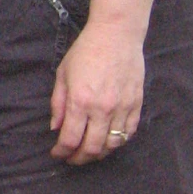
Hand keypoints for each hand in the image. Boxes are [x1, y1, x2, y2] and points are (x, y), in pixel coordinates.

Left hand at [50, 19, 143, 164]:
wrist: (116, 34)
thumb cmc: (86, 51)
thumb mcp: (62, 74)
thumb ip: (58, 103)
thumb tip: (56, 127)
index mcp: (80, 101)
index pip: (70, 139)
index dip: (62, 151)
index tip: (57, 153)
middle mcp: (102, 108)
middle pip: (92, 148)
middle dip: (79, 158)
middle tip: (72, 158)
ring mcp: (122, 107)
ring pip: (113, 144)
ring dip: (99, 153)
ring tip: (90, 151)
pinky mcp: (136, 104)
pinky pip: (129, 132)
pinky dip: (118, 141)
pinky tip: (109, 140)